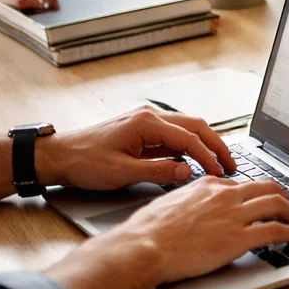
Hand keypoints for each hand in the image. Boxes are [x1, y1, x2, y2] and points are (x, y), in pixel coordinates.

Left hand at [35, 106, 235, 189]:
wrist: (57, 156)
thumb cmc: (83, 162)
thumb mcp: (121, 172)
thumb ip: (158, 171)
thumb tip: (188, 170)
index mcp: (146, 123)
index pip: (189, 138)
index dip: (208, 156)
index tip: (220, 172)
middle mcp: (150, 116)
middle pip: (196, 126)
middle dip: (216, 146)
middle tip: (231, 165)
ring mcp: (147, 121)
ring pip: (188, 128)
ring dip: (205, 144)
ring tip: (219, 163)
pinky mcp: (143, 129)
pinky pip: (174, 135)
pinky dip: (190, 146)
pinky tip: (195, 160)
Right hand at [114, 176, 288, 285]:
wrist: (142, 247)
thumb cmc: (146, 232)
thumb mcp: (169, 204)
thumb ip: (187, 201)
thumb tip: (190, 207)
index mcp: (209, 186)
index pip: (244, 184)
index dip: (259, 192)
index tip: (266, 198)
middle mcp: (225, 195)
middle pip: (268, 189)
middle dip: (285, 196)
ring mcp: (234, 215)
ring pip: (278, 205)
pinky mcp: (238, 238)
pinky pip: (275, 230)